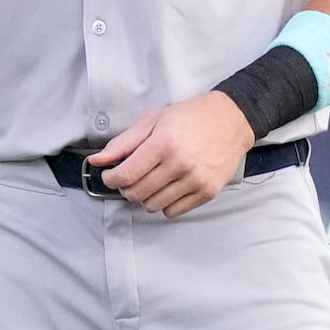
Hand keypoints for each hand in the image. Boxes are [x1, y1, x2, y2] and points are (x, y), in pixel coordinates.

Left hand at [89, 91, 255, 218]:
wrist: (232, 119)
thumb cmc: (192, 117)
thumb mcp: (154, 120)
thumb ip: (123, 143)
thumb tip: (97, 161)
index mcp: (163, 143)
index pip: (125, 175)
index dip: (111, 179)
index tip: (111, 175)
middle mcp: (180, 164)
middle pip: (136, 193)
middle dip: (127, 188)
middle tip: (132, 176)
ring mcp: (195, 180)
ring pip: (153, 206)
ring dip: (146, 197)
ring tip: (152, 180)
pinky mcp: (207, 192)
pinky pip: (173, 211)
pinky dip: (165, 204)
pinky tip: (169, 187)